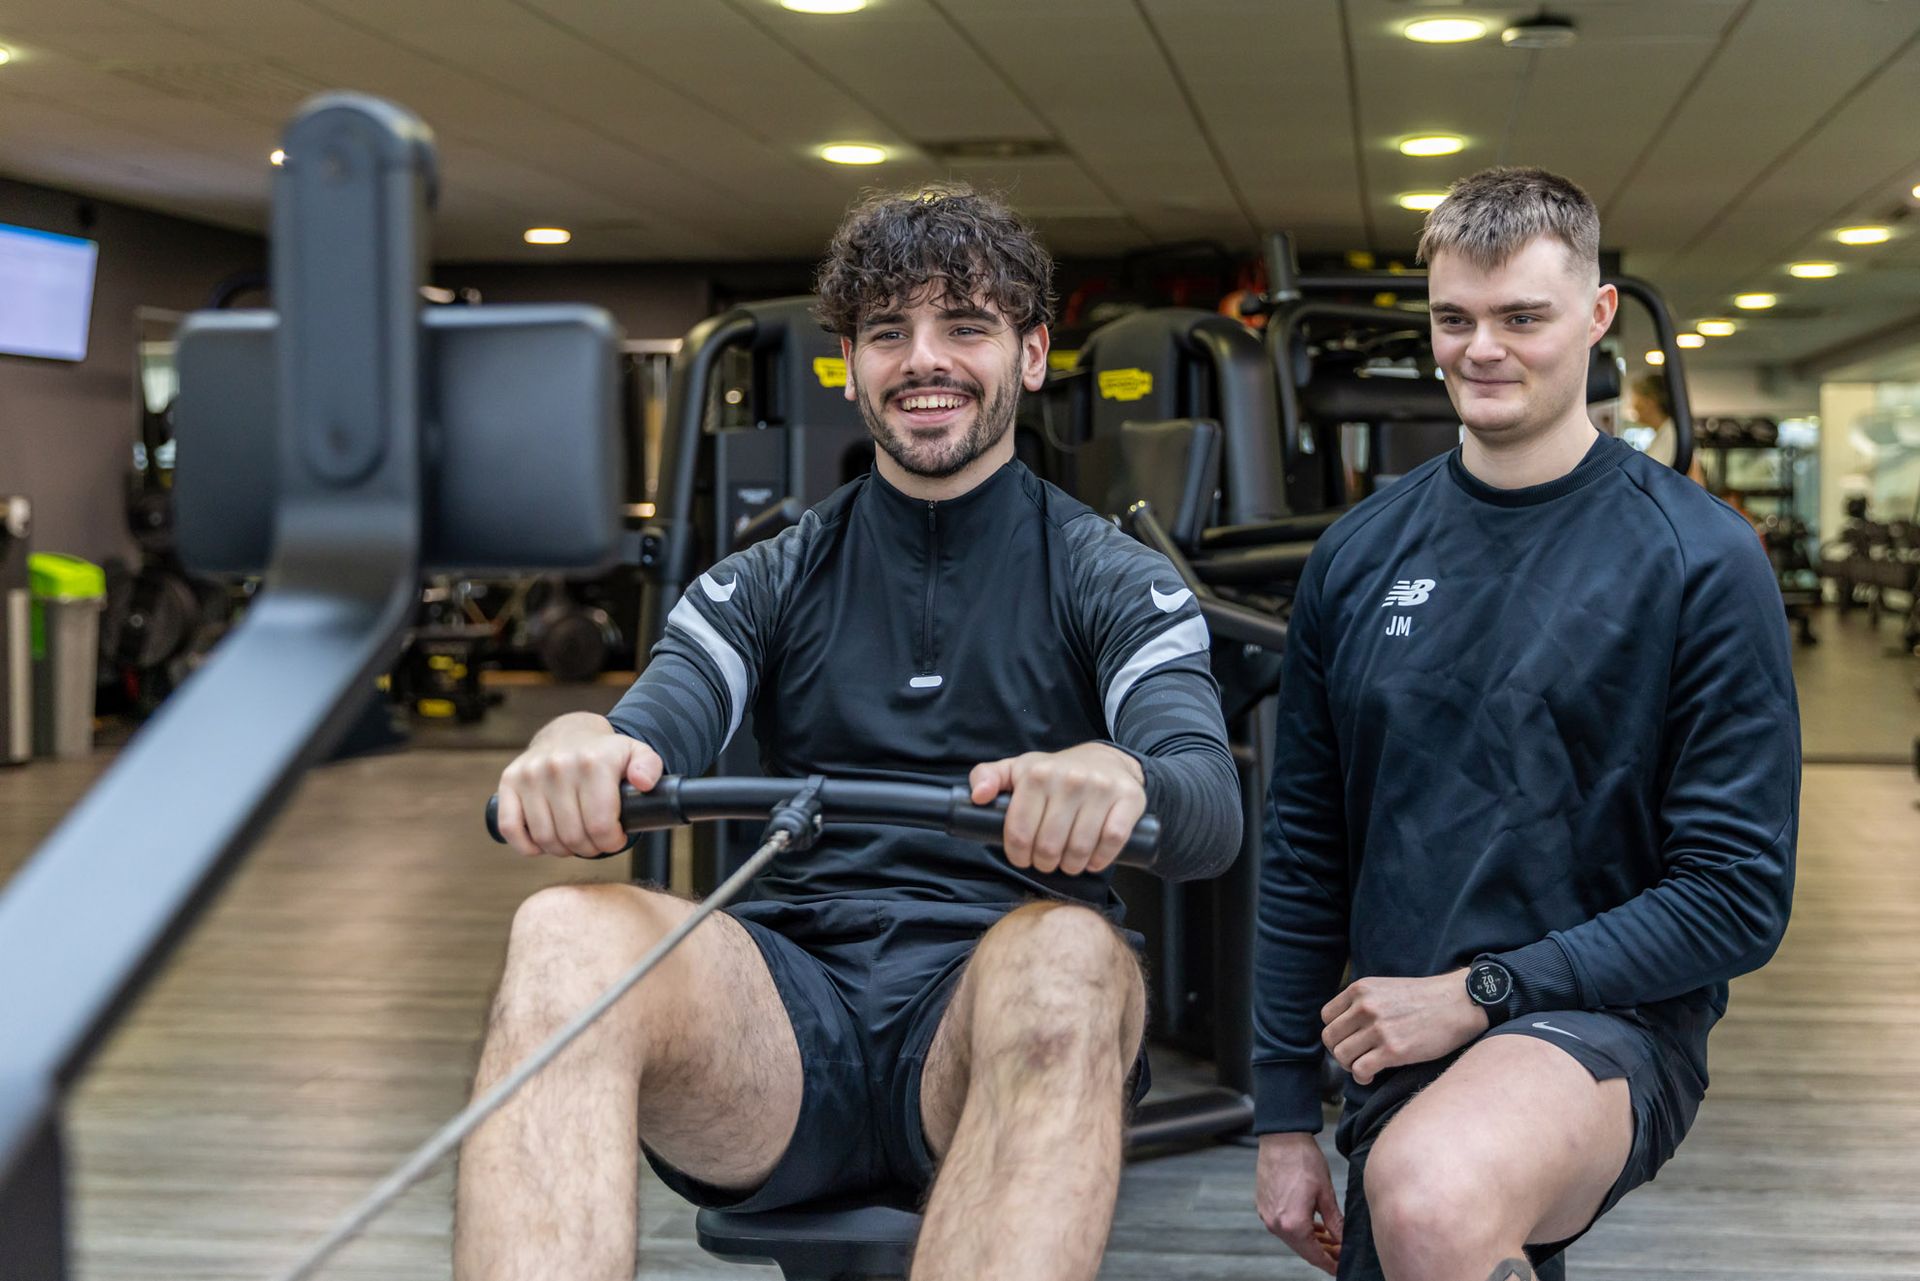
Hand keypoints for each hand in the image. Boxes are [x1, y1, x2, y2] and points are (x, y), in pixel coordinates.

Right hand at [494, 712, 662, 858]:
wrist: (569, 733)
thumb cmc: (605, 754)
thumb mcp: (636, 754)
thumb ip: (649, 767)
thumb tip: (643, 782)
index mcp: (593, 762)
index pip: (600, 825)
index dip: (611, 842)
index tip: (615, 838)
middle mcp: (559, 766)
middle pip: (573, 836)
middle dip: (590, 848)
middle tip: (596, 841)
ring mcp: (530, 773)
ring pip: (545, 837)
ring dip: (562, 849)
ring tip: (575, 840)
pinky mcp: (509, 780)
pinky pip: (510, 827)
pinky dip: (526, 845)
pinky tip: (543, 843)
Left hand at [968, 742, 1145, 875]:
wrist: (1107, 760)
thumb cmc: (1056, 772)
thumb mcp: (1018, 769)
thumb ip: (987, 776)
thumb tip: (976, 796)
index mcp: (1037, 774)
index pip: (1019, 832)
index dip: (1018, 854)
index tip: (1023, 858)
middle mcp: (1069, 779)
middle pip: (1048, 846)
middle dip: (1044, 863)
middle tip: (1047, 861)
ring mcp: (1100, 788)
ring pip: (1079, 848)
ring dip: (1072, 866)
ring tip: (1068, 862)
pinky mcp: (1128, 799)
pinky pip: (1112, 841)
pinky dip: (1100, 859)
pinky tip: (1093, 860)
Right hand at [1256, 1132, 1342, 1275]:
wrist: (1281, 1137)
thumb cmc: (1304, 1160)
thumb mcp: (1326, 1194)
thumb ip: (1335, 1223)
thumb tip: (1343, 1241)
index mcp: (1293, 1224)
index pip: (1314, 1255)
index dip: (1330, 1264)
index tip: (1340, 1268)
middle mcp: (1276, 1224)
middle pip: (1302, 1249)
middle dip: (1322, 1253)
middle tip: (1339, 1252)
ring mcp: (1266, 1215)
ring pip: (1292, 1238)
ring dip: (1310, 1241)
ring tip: (1329, 1239)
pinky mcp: (1263, 1205)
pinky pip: (1283, 1225)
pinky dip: (1298, 1229)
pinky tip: (1313, 1225)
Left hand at [1321, 970, 1488, 1084]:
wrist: (1460, 1003)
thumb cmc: (1426, 999)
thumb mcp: (1386, 988)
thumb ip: (1364, 1002)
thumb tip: (1345, 1027)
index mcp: (1361, 989)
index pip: (1327, 1017)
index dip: (1337, 1032)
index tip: (1350, 1040)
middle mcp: (1365, 1007)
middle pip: (1331, 1039)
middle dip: (1341, 1052)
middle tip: (1357, 1057)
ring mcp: (1378, 1029)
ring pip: (1342, 1056)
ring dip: (1351, 1066)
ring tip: (1365, 1066)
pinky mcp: (1393, 1050)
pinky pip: (1359, 1070)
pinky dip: (1362, 1077)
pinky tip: (1372, 1075)